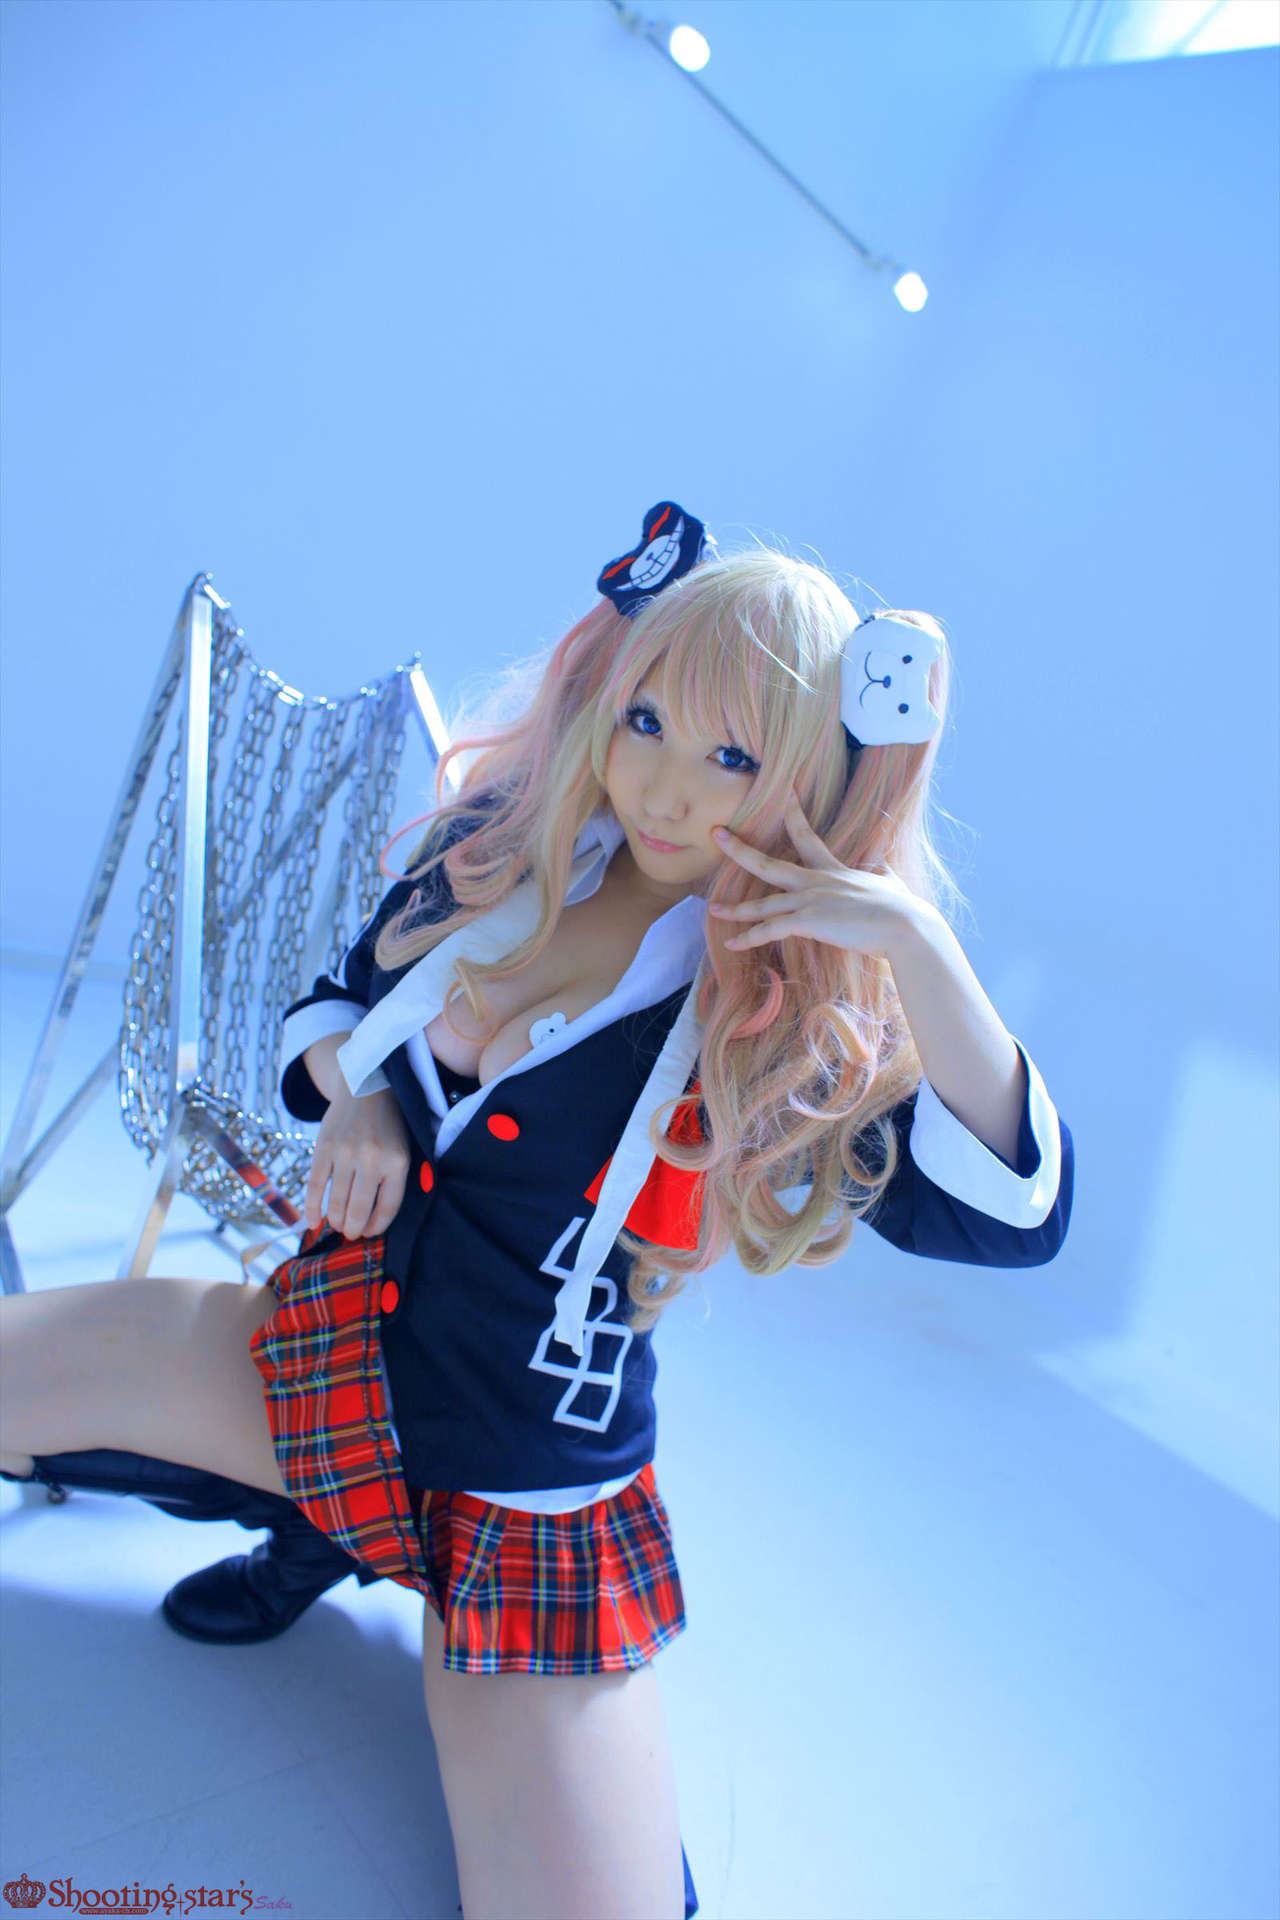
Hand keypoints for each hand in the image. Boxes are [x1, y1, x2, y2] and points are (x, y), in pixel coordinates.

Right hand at [306, 1085, 411, 1240]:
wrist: (366, 1086)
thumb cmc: (388, 1126)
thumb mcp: (403, 1149)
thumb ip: (395, 1180)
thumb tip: (377, 1221)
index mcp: (397, 1161)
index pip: (388, 1207)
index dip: (377, 1226)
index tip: (370, 1233)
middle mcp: (372, 1158)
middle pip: (360, 1209)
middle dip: (354, 1228)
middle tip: (352, 1233)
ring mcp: (345, 1153)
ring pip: (337, 1202)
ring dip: (336, 1220)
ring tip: (338, 1225)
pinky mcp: (323, 1148)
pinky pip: (316, 1186)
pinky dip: (312, 1208)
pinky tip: (313, 1222)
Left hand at [707, 785, 930, 963]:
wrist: (904, 925)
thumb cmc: (902, 909)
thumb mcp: (891, 884)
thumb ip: (884, 875)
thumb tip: (888, 870)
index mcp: (832, 870)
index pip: (807, 837)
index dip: (794, 815)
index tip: (784, 796)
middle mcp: (815, 881)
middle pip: (768, 863)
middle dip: (739, 849)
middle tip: (716, 834)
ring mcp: (810, 900)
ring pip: (763, 904)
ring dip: (736, 909)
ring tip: (713, 909)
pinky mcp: (808, 921)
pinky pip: (770, 929)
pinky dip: (749, 937)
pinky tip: (732, 944)